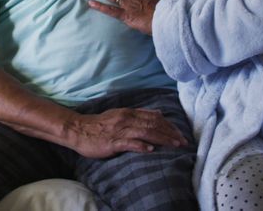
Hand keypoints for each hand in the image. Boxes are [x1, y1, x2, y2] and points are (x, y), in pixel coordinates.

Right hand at [67, 108, 187, 158]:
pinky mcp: (113, 141)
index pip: (155, 117)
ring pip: (145, 132)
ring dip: (162, 139)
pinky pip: (129, 143)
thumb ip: (140, 115)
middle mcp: (127, 119)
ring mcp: (120, 130)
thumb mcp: (122, 115)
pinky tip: (151, 150)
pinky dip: (141, 145)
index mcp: (130, 113)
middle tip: (183, 141)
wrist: (79, 129)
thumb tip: (159, 113)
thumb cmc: (100, 125)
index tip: (180, 134)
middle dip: (170, 133)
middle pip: (153, 125)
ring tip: (174, 145)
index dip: (169, 125)